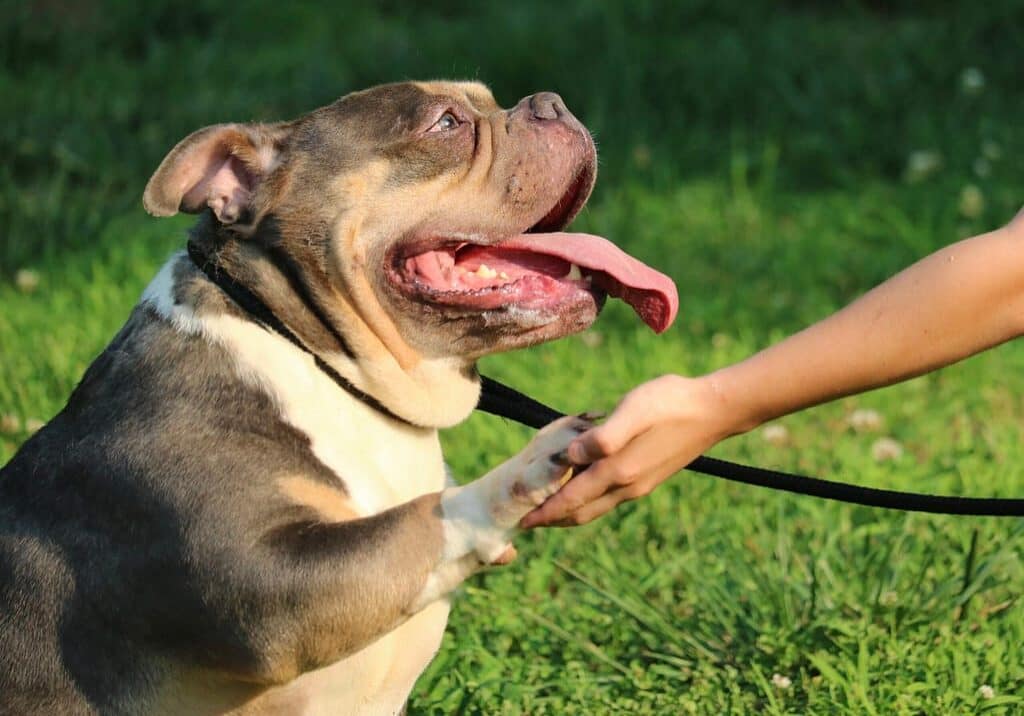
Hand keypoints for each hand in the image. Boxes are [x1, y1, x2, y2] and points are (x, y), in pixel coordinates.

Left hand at [520, 374, 740, 526]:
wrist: (714, 411)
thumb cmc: (671, 404)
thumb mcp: (633, 411)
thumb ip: (603, 437)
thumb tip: (571, 456)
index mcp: (619, 472)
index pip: (573, 500)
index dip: (546, 512)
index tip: (523, 521)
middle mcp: (628, 485)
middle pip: (582, 512)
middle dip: (553, 519)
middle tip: (527, 522)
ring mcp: (640, 484)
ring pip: (596, 507)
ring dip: (570, 512)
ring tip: (548, 509)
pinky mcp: (648, 476)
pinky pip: (609, 498)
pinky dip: (588, 500)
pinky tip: (582, 487)